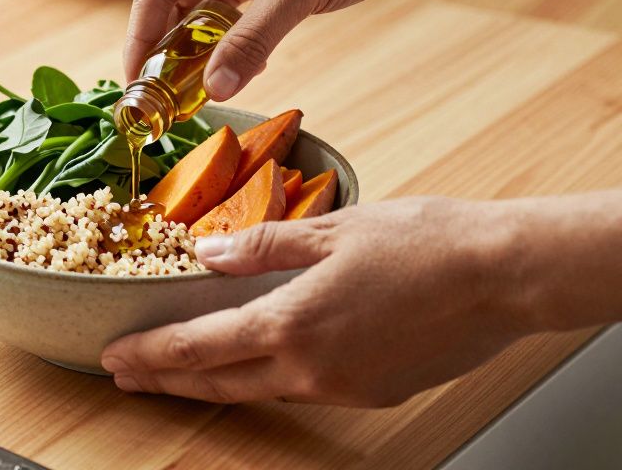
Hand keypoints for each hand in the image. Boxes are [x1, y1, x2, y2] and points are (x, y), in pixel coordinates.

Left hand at [99, 197, 531, 405]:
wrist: (505, 276)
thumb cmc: (427, 243)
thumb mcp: (332, 229)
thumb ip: (262, 247)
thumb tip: (207, 254)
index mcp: (293, 324)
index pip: (198, 349)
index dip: (151, 356)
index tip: (116, 359)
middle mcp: (312, 369)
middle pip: (219, 384)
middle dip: (168, 381)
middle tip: (130, 378)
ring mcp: (345, 388)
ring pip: (262, 390)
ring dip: (217, 382)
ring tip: (186, 370)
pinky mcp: (375, 392)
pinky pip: (306, 389)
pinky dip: (270, 377)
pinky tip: (265, 361)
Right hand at [123, 0, 435, 99]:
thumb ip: (250, 42)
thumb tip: (214, 89)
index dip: (141, 37)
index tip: (136, 84)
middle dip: (169, 49)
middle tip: (165, 98)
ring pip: (203, 10)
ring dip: (203, 49)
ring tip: (200, 91)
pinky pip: (233, 13)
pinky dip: (233, 42)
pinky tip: (242, 69)